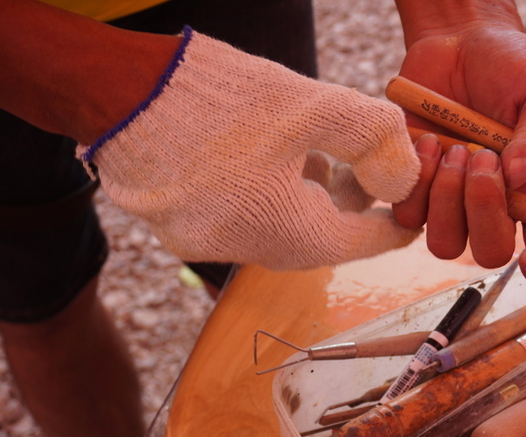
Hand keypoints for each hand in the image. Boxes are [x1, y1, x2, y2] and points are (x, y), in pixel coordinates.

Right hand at [79, 28, 421, 270]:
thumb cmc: (216, 101)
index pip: (363, 242)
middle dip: (350, 207)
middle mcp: (249, 253)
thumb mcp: (313, 107)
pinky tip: (270, 158)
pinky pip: (244, 220)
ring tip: (320, 157)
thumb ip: (373, 137)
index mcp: (289, 235)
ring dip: (309, 199)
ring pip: (282, 228)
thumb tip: (405, 176)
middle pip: (321, 239)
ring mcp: (207, 244)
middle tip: (367, 174)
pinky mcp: (179, 226)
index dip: (394, 225)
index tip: (410, 214)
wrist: (116, 93)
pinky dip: (270, 196)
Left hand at [392, 3, 525, 286]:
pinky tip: (428, 142)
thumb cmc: (509, 68)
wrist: (459, 41)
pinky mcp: (414, 189)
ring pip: (443, 243)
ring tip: (453, 146)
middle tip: (482, 158)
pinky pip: (408, 215)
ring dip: (448, 197)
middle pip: (488, 252)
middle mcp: (493, 206)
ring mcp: (450, 203)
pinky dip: (418, 182)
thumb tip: (518, 176)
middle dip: (484, 211)